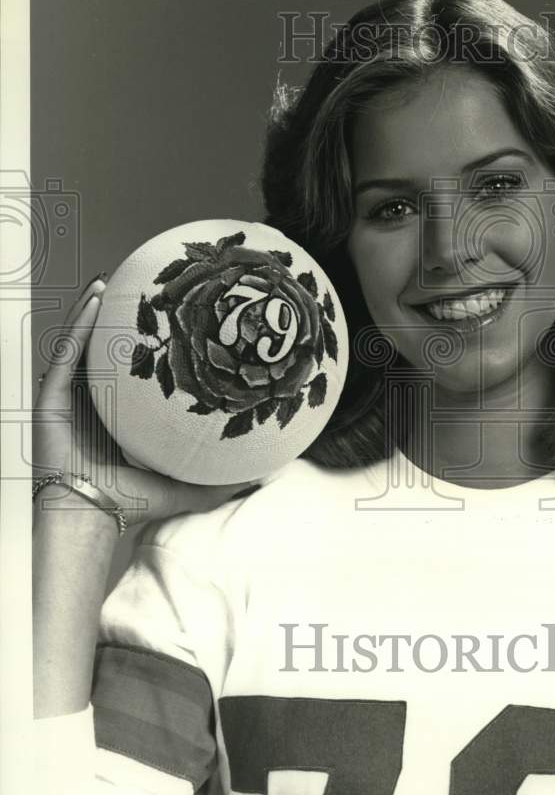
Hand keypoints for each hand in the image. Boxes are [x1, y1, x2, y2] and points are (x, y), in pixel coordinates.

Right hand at [33, 274, 256, 526]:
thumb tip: (264, 477)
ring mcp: (68, 399)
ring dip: (91, 310)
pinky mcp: (50, 398)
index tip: (163, 321)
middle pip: (99, 351)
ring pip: (79, 344)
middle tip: (133, 289)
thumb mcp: (185, 485)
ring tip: (109, 280)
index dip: (138, 347)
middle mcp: (89, 404)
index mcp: (115, 418)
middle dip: (112, 319)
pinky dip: (78, 325)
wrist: (93, 515)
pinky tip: (95, 301)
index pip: (125, 374)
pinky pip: (65, 354)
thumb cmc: (130, 504)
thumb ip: (221, 480)